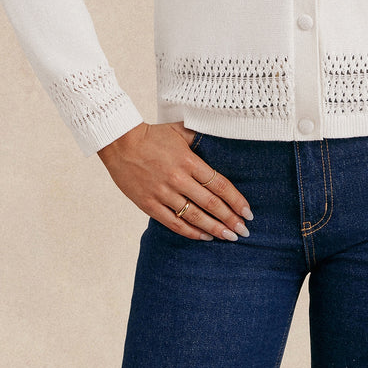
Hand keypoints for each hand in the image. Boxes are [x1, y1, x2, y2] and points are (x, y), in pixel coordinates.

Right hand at [97, 122, 252, 241]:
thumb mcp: (180, 130)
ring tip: (229, 237)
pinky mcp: (149, 204)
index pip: (219, 185)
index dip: (236, 200)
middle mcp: (178, 179)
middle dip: (230, 219)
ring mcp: (163, 193)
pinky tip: (204, 237)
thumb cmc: (152, 136)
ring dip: (214, 229)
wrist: (120, 143)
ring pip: (194, 216)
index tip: (248, 211)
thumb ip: (200, 137)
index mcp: (189, 161)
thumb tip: (222, 137)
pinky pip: (173, 223)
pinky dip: (190, 232)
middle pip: (210, 203)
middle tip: (244, 230)